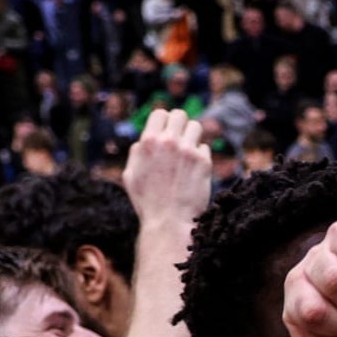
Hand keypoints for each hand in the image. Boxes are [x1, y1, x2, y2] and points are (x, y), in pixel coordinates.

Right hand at [123, 106, 210, 228]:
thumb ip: (137, 152)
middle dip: (180, 125)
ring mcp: (188, 151)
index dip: (164, 122)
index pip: (160, 113)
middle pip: (180, 115)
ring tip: (189, 152)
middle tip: (180, 140)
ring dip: (193, 136)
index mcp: (148, 141)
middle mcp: (169, 142)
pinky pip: (205, 148)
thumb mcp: (131, 174)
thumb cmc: (148, 202)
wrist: (169, 223)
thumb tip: (144, 140)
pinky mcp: (204, 163)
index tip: (167, 133)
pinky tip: (195, 169)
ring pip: (196, 127)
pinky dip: (201, 155)